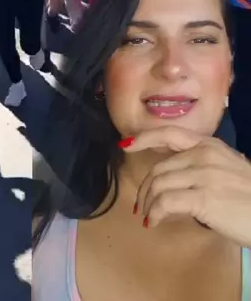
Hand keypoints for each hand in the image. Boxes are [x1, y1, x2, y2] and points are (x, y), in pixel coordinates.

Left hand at [124, 126, 250, 245]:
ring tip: (147, 216)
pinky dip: (155, 212)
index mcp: (210, 145)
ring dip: (148, 202)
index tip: (126, 144)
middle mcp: (203, 155)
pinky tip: (154, 221)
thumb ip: (205, 165)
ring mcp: (202, 175)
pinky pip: (166, 202)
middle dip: (146, 188)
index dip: (145, 138)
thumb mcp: (229, 170)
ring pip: (159, 184)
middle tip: (141, 204)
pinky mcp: (202, 197)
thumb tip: (181, 175)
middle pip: (160, 167)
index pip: (169, 134)